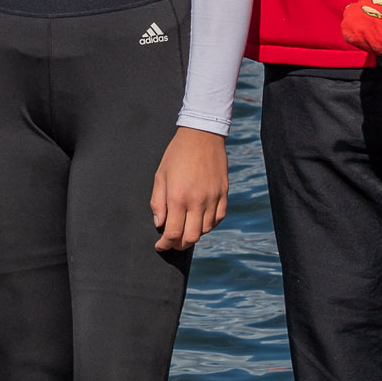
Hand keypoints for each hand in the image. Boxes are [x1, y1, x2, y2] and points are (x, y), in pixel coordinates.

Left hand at [150, 126, 228, 250]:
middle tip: (171, 242)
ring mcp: (213, 198)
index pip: (172, 233)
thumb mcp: (160, 176)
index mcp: (178, 197)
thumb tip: (159, 224)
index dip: (165, 244)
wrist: (202, 135)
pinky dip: (208, 225)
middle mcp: (197, 201)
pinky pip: (218, 219)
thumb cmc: (177, 154)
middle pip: (190, 238)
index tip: (160, 245)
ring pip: (205, 230)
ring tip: (185, 228)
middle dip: (178, 245)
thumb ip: (158, 202)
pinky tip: (200, 220)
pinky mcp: (223, 194)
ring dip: (193, 234)